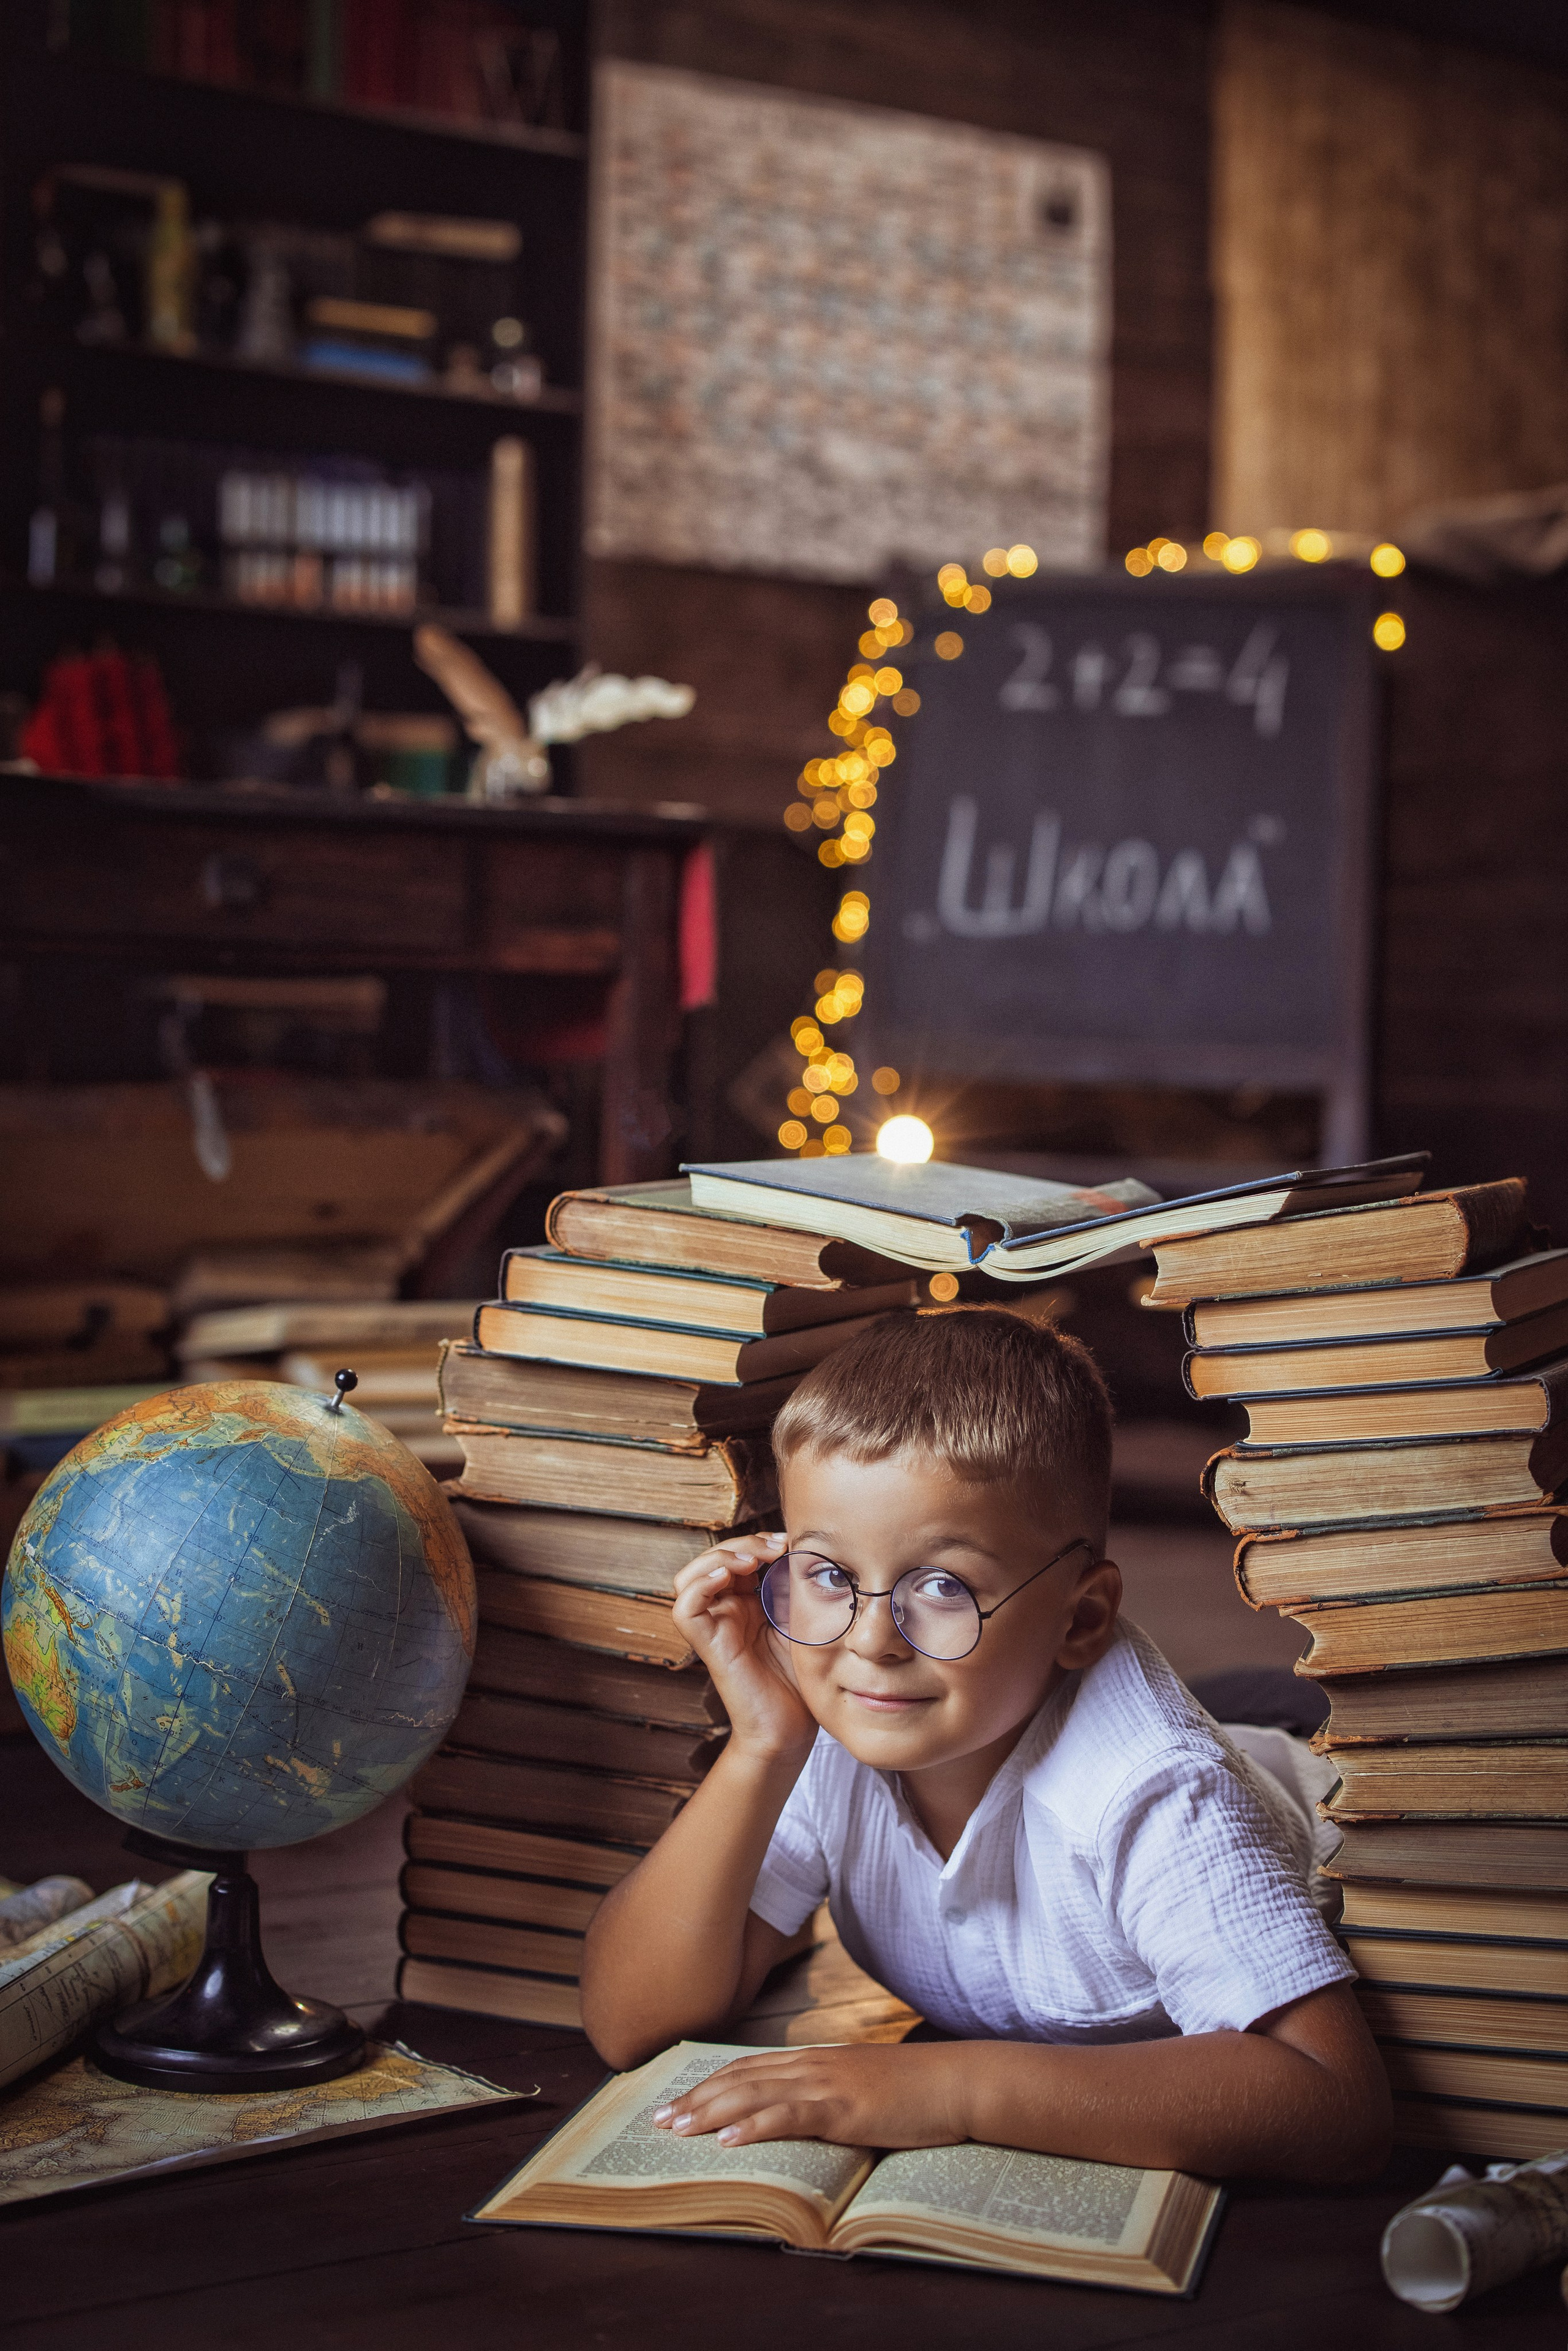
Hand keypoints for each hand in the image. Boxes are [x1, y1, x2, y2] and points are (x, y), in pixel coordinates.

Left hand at [651, 2043, 969, 2151]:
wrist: (956, 2082)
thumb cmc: (915, 2091)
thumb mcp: (862, 2089)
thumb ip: (829, 2096)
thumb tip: (802, 2117)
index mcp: (816, 2060)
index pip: (749, 2068)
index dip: (710, 2083)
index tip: (678, 2100)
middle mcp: (813, 2065)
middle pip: (740, 2078)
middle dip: (696, 2099)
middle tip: (658, 2120)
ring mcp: (827, 2084)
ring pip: (755, 2093)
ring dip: (710, 2112)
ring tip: (677, 2130)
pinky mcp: (843, 2108)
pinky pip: (791, 2116)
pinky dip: (756, 2125)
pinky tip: (730, 2140)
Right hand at [672, 1533, 816, 1762]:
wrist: (792, 1729)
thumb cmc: (801, 1679)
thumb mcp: (803, 1619)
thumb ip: (795, 1586)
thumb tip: (804, 1544)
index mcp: (746, 1602)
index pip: (736, 1554)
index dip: (757, 1540)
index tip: (791, 1541)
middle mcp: (725, 1611)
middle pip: (712, 1559)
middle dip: (742, 1543)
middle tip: (776, 1546)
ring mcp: (714, 1628)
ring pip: (688, 1577)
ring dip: (718, 1558)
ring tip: (751, 1560)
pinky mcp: (708, 1646)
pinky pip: (685, 1609)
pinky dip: (699, 1586)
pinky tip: (728, 1577)